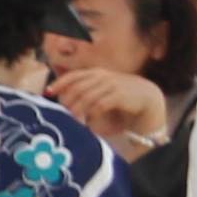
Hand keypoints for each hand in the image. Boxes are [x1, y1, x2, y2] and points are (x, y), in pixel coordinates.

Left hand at [47, 64, 171, 149]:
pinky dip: (92, 115)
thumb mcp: (103, 89)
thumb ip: (87, 91)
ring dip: (78, 110)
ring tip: (74, 121)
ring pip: (87, 97)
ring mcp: (112, 85)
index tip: (48, 92)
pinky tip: (89, 124)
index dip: (60, 83)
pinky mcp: (119, 96)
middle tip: (63, 114)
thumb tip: (64, 99)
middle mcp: (103, 77)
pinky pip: (99, 106)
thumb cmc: (121, 95)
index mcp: (97, 73)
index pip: (74, 76)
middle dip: (68, 101)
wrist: (148, 98)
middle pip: (78, 88)